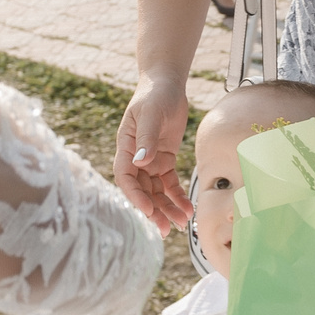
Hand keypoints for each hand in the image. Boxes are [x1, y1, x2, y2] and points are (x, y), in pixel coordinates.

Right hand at [116, 76, 193, 229]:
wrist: (167, 85)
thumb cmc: (154, 96)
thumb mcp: (150, 115)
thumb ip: (146, 139)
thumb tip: (141, 163)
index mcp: (126, 148)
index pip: (126, 178)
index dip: (136, 196)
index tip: (148, 210)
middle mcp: (136, 159)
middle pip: (142, 191)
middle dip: (154, 211)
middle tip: (166, 229)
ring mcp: (150, 161)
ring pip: (157, 192)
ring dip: (167, 208)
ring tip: (181, 224)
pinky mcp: (165, 160)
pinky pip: (170, 184)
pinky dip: (178, 196)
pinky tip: (188, 208)